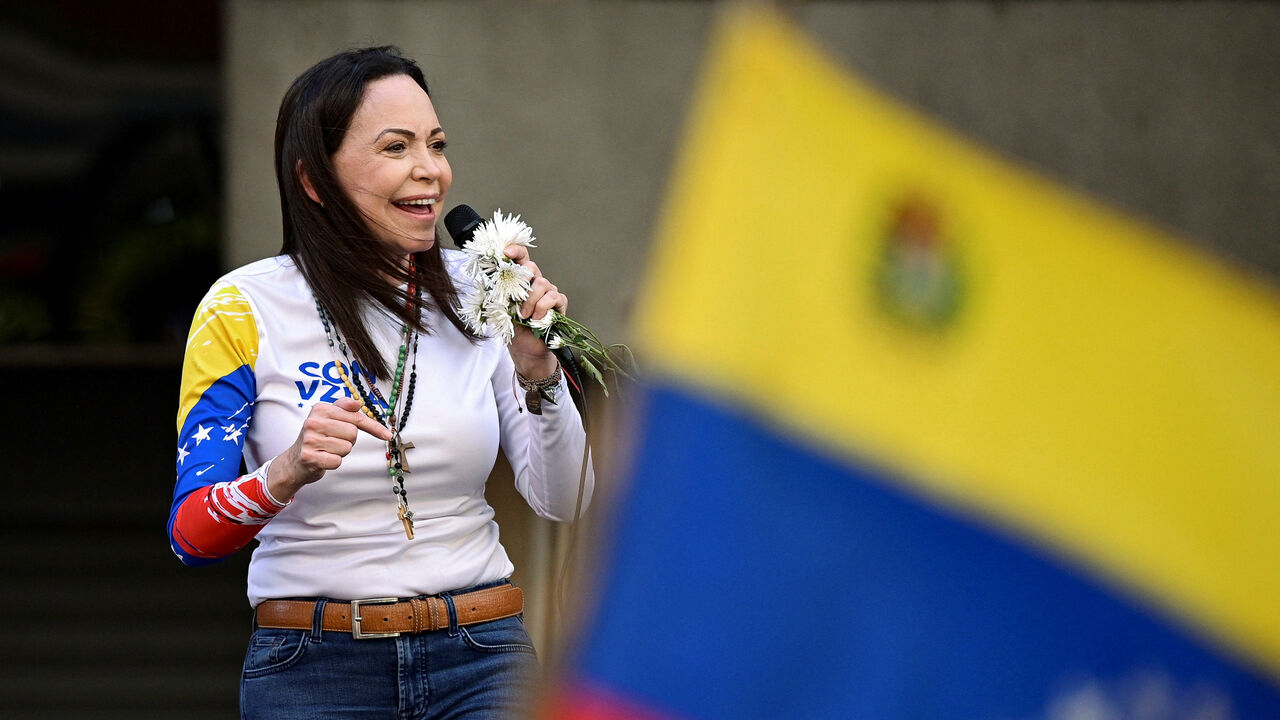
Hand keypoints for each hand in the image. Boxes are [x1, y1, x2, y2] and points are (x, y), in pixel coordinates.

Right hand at [267, 396, 392, 500]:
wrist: (295, 461)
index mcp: (321, 409)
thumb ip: (344, 409)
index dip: (374, 427)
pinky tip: (323, 459)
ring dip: (340, 452)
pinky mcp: (309, 456)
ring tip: (327, 449)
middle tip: (333, 441)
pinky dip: (333, 463)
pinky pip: (337, 461)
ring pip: (346, 448)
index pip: (356, 417)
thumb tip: (357, 403)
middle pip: (353, 433)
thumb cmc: (317, 438)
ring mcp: (310, 439)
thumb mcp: (329, 418)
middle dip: (348, 441)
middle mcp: (313, 421)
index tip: (387, 434)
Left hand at [504, 244, 566, 378]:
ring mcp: (549, 292)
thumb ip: (498, 291)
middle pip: (531, 267)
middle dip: (521, 281)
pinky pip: (554, 297)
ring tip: (524, 316)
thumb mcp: (500, 307)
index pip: (521, 258)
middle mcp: (536, 282)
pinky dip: (543, 308)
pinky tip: (537, 318)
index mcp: (521, 280)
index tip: (506, 252)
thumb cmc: (513, 327)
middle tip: (514, 298)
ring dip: (530, 301)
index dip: (515, 250)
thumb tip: (488, 275)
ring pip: (542, 283)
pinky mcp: (559, 304)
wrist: (525, 348)